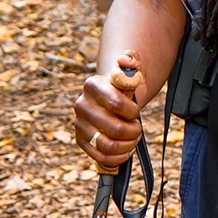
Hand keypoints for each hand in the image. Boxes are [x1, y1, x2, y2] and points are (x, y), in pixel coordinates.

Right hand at [73, 50, 144, 168]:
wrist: (112, 100)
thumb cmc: (124, 88)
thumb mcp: (131, 72)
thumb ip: (132, 62)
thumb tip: (126, 60)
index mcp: (92, 85)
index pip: (116, 104)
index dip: (132, 112)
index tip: (135, 111)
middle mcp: (82, 105)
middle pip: (114, 128)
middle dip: (132, 131)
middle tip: (137, 128)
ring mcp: (80, 124)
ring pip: (107, 145)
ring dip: (126, 145)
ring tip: (133, 139)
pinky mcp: (81, 140)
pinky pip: (99, 156)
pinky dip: (116, 158)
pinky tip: (126, 152)